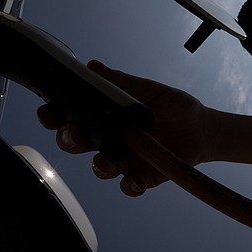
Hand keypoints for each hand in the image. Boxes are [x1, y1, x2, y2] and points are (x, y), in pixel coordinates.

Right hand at [37, 60, 207, 196]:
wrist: (203, 129)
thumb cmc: (174, 107)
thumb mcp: (149, 90)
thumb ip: (122, 83)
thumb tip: (93, 67)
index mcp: (106, 116)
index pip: (74, 116)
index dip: (56, 115)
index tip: (49, 112)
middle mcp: (109, 139)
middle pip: (79, 142)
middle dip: (69, 139)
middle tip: (72, 134)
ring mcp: (124, 159)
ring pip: (101, 166)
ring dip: (98, 165)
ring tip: (103, 162)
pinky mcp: (142, 175)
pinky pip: (129, 185)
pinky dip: (129, 185)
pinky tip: (133, 181)